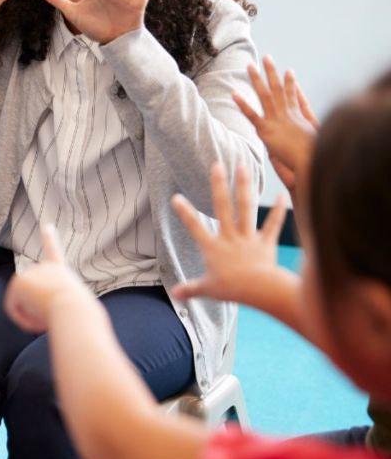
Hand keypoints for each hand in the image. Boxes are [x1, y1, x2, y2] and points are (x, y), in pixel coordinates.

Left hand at [4, 225, 95, 333]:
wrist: (73, 310)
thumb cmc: (79, 317)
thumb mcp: (72, 311)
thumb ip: (56, 309)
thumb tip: (46, 318)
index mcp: (61, 272)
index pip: (54, 252)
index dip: (49, 238)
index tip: (46, 225)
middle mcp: (45, 267)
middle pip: (32, 295)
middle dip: (36, 309)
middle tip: (52, 320)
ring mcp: (30, 272)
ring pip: (22, 303)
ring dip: (31, 316)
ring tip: (48, 319)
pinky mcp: (18, 282)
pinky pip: (12, 308)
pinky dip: (21, 319)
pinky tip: (35, 322)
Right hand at [171, 162, 286, 302]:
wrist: (259, 290)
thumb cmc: (232, 290)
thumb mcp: (207, 289)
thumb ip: (190, 289)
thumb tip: (175, 294)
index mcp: (212, 248)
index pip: (195, 228)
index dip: (185, 213)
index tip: (176, 197)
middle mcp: (229, 238)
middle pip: (222, 207)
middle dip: (218, 185)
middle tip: (218, 165)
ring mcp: (248, 237)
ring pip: (245, 208)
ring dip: (244, 187)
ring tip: (243, 168)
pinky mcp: (266, 242)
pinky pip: (273, 224)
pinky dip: (279, 210)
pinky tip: (282, 195)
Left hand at [234, 56, 318, 193]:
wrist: (310, 164)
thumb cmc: (312, 159)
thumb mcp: (311, 146)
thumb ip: (305, 140)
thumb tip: (304, 141)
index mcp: (298, 117)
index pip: (293, 95)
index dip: (290, 83)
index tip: (289, 71)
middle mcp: (287, 114)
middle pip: (278, 88)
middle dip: (272, 72)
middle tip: (267, 57)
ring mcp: (276, 120)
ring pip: (265, 95)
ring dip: (257, 79)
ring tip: (249, 65)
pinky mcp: (266, 131)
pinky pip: (252, 115)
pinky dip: (243, 104)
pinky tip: (234, 94)